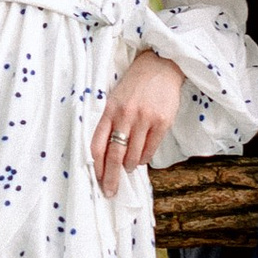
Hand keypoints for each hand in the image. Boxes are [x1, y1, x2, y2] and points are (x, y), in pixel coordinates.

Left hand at [92, 49, 183, 195]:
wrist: (160, 65)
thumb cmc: (134, 84)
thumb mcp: (115, 98)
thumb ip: (109, 122)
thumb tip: (107, 154)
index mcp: (109, 110)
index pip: (97, 144)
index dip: (95, 166)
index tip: (96, 180)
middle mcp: (125, 115)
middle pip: (114, 156)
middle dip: (111, 178)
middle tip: (110, 192)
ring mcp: (144, 119)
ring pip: (133, 156)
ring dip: (130, 166)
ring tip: (129, 167)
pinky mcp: (162, 122)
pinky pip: (150, 150)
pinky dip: (145, 158)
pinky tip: (142, 158)